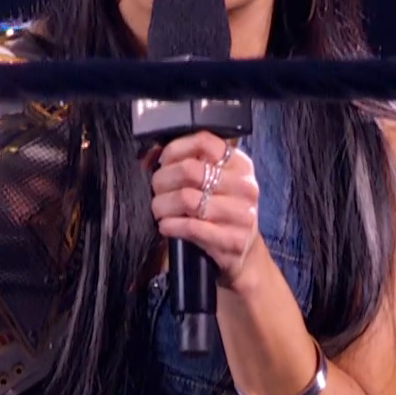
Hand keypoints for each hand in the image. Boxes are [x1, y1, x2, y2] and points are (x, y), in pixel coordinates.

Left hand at [149, 132, 260, 281]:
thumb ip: (191, 163)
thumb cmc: (222, 213)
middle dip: (163, 180)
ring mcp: (242, 214)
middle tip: (157, 190)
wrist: (243, 252)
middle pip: (190, 170)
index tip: (162, 161)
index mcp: (239, 165)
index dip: (175, 149)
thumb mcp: (216, 183)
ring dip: (163, 205)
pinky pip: (191, 227)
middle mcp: (244, 186)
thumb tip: (151, 155)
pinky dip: (171, 226)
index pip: (204, 141)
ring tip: (160, 210)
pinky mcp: (233, 239)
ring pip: (187, 199)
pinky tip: (166, 226)